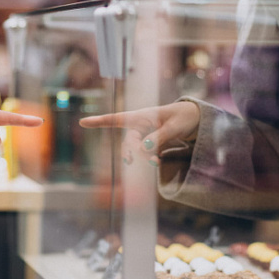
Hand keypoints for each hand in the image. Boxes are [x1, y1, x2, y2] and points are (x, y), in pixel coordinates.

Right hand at [79, 101, 199, 164]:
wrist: (196, 118)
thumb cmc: (184, 117)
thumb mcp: (174, 126)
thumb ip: (159, 137)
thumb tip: (143, 148)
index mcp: (142, 115)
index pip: (117, 118)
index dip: (100, 121)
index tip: (83, 122)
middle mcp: (140, 125)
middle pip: (128, 141)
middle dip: (136, 151)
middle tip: (153, 158)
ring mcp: (145, 134)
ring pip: (135, 149)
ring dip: (143, 157)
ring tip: (157, 162)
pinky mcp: (152, 142)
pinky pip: (144, 152)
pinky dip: (149, 158)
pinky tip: (158, 161)